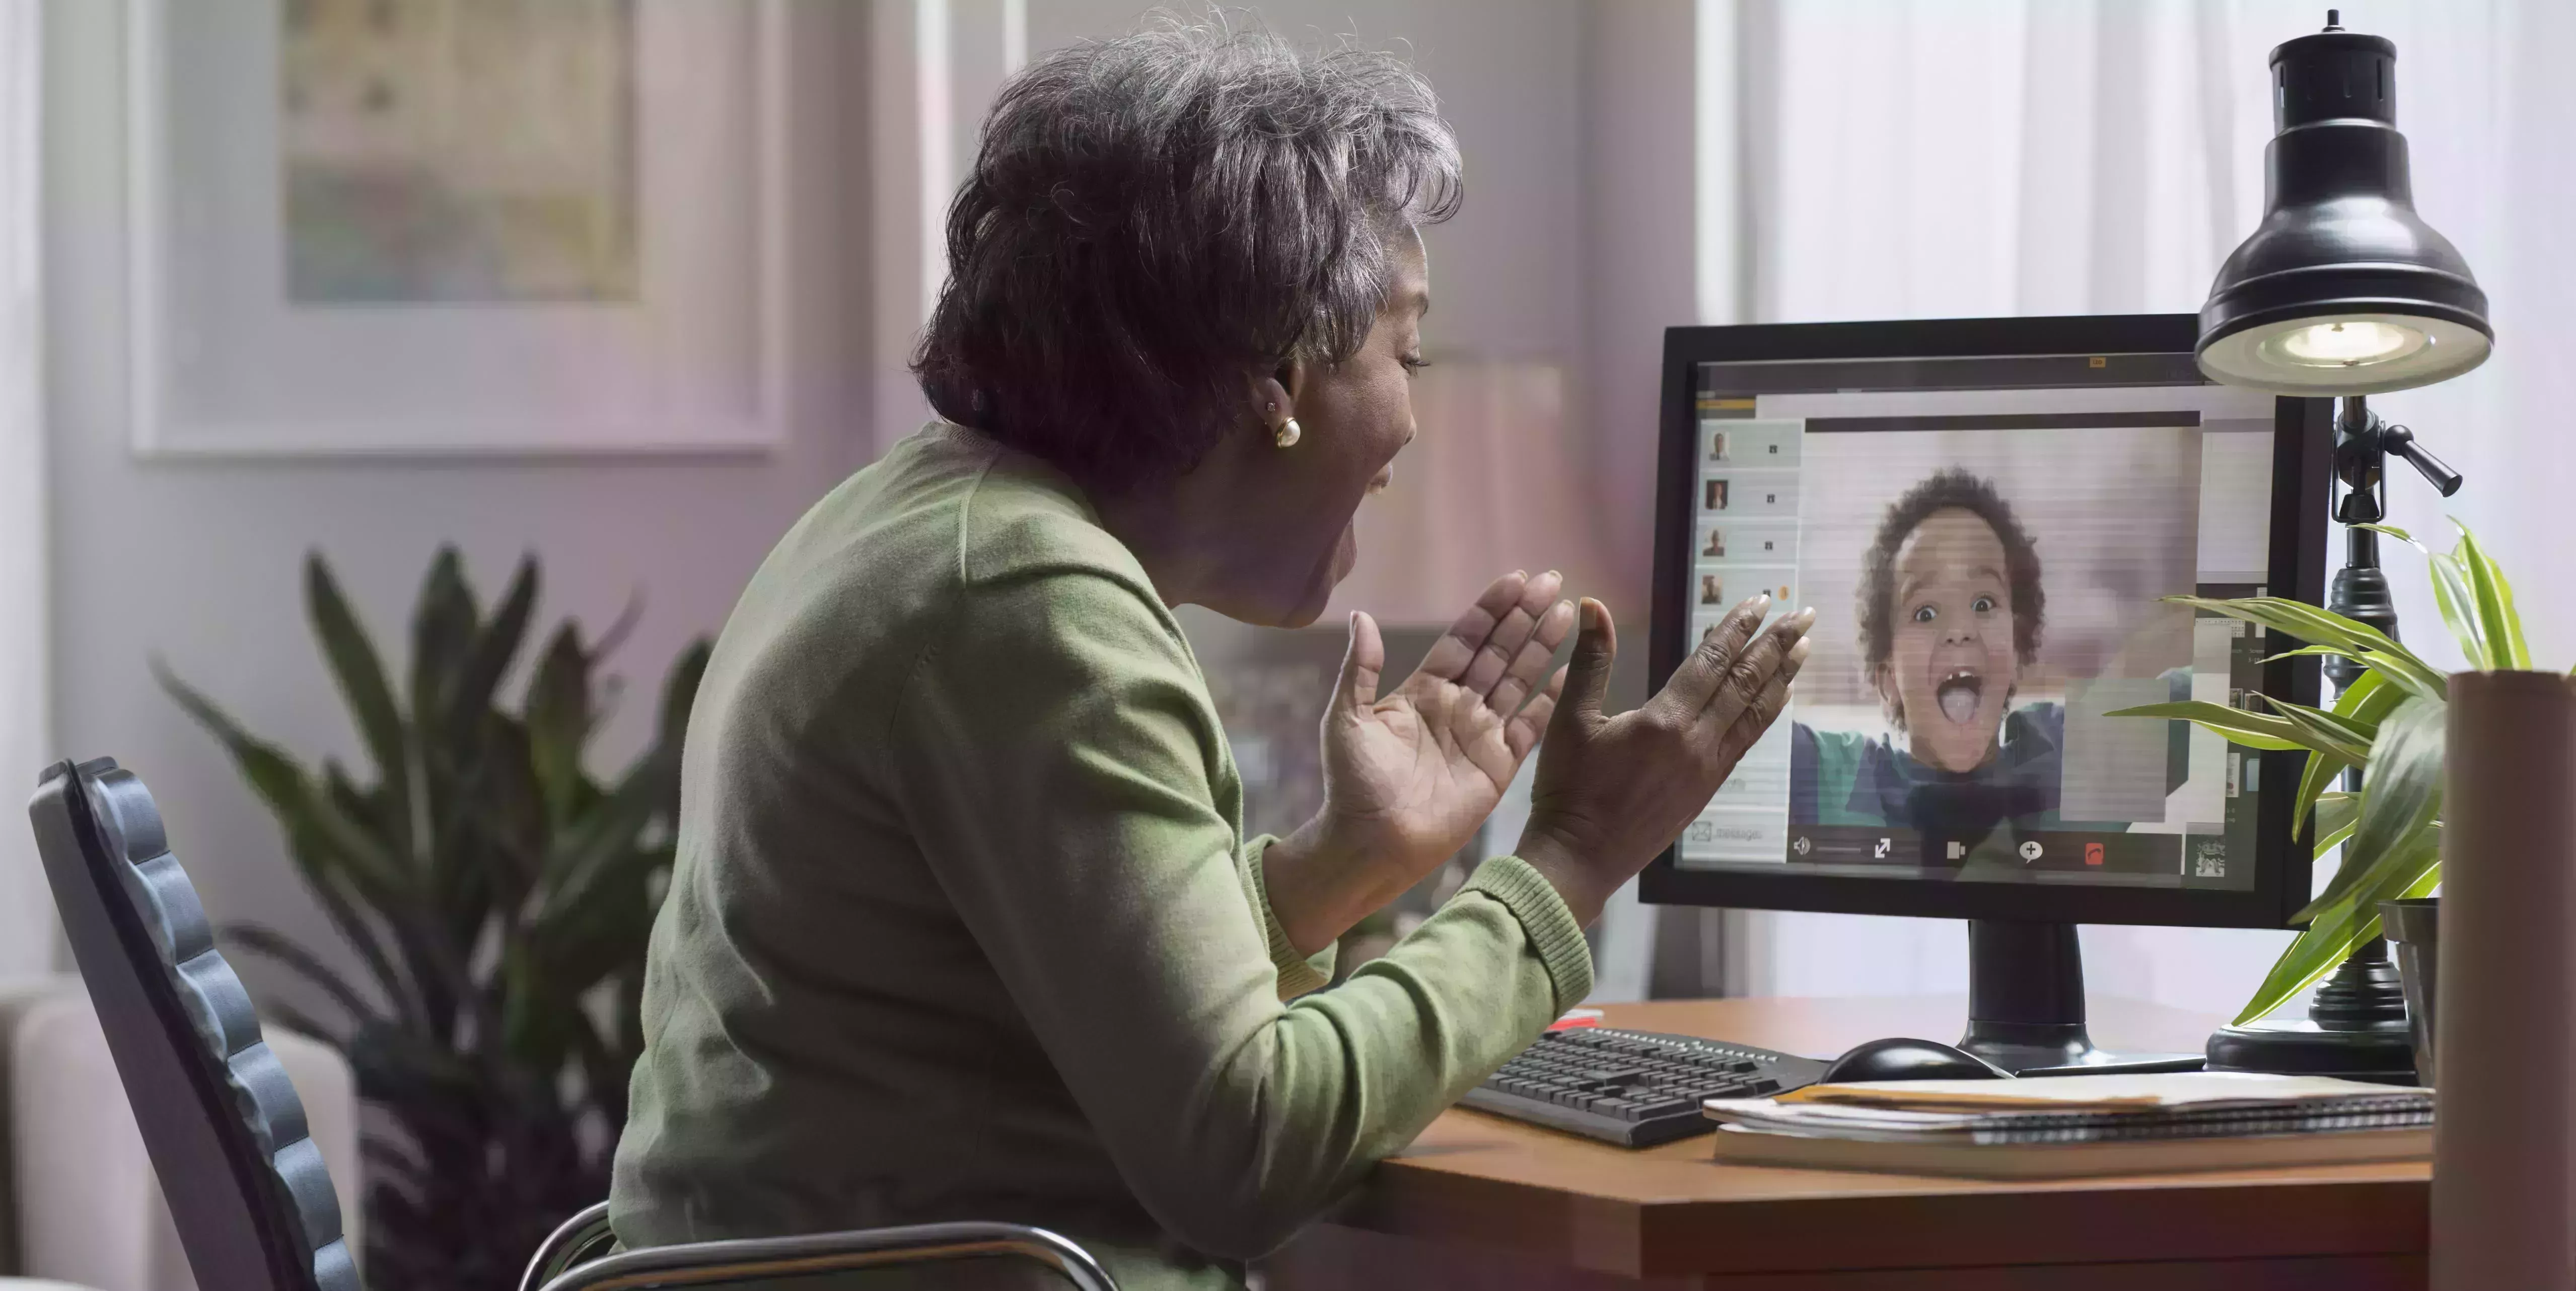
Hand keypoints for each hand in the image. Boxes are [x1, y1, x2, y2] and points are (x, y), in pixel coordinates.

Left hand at [1263, 571, 1575, 953]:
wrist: (1371, 842)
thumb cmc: (1352, 783)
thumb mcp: (1346, 718)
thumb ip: (1361, 668)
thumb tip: (1361, 615)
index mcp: (1423, 690)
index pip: (1464, 639)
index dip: (1490, 610)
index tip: (1516, 579)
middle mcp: (1458, 706)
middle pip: (1499, 651)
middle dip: (1525, 616)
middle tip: (1553, 581)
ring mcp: (1482, 734)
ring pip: (1520, 679)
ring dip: (1543, 645)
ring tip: (1569, 611)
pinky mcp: (1500, 765)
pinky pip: (1532, 725)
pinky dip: (1552, 700)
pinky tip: (1571, 671)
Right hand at [1516, 595, 1813, 926]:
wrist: (1580, 856)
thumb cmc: (1568, 789)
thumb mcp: (1570, 720)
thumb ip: (1590, 660)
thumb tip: (1593, 604)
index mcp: (1663, 721)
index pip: (1711, 662)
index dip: (1737, 629)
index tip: (1762, 602)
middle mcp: (1695, 742)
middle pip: (1745, 683)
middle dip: (1776, 646)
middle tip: (1803, 616)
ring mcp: (1707, 768)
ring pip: (1754, 713)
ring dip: (1781, 677)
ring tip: (1802, 648)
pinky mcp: (1708, 788)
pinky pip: (1746, 741)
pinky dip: (1766, 714)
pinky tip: (1778, 698)